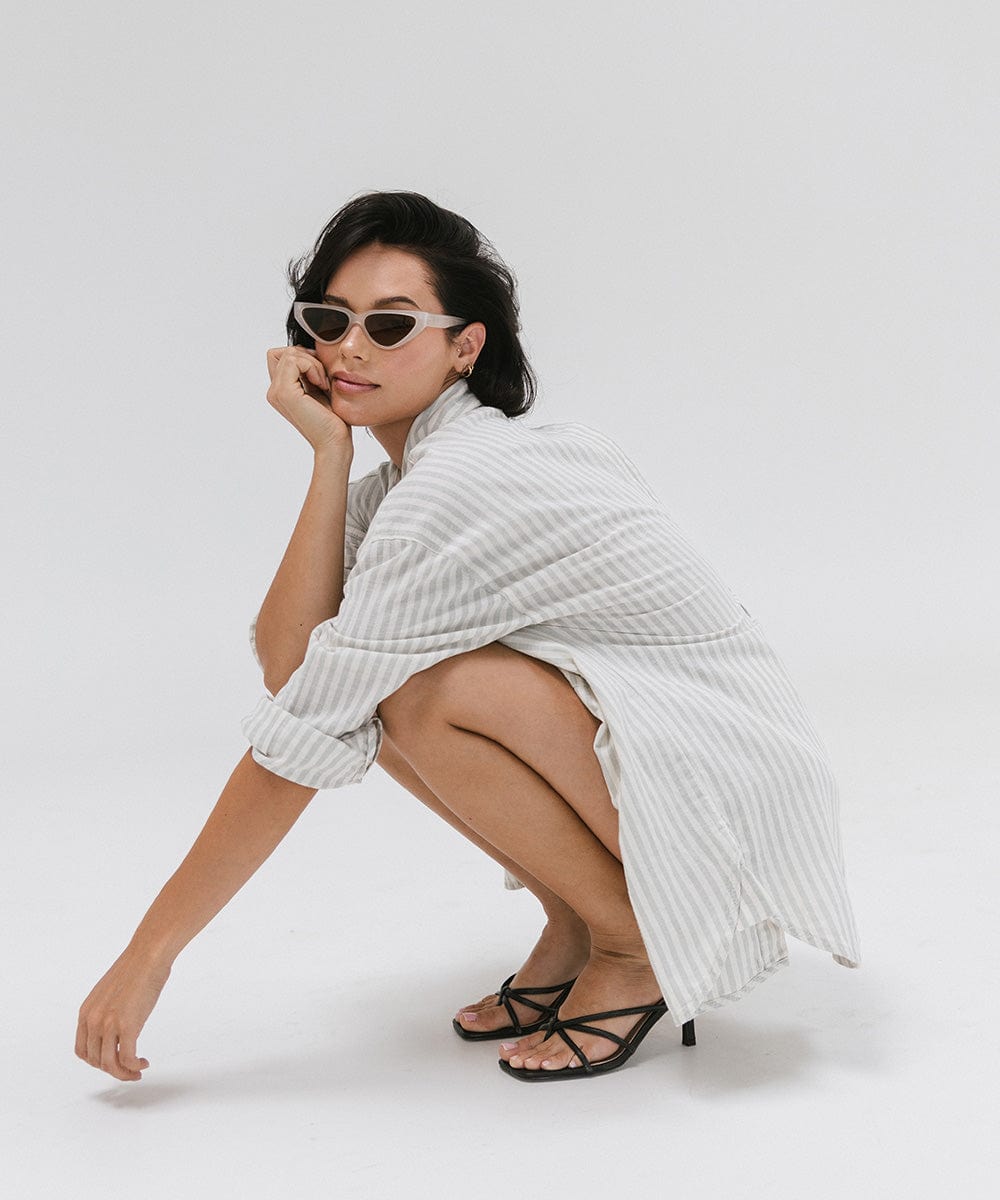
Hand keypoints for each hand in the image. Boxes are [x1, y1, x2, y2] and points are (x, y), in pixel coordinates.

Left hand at [75, 947, 170, 1081]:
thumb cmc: (135, 968)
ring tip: (138, 1070)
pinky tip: (143, 1062)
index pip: (83, 1051)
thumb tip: (115, 1027)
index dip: (97, 1062)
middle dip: (114, 1069)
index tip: (113, 1062)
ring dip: (124, 1073)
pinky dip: (134, 1066)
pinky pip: (127, 1058)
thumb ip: (105, 1012)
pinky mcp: (127, 1026)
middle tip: (130, 1069)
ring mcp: (109, 1024)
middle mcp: (93, 1021)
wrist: (147, 955)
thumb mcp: (109, 993)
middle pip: (97, 1061)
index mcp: (86, 1012)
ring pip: (110, 1064)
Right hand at [265, 346, 353, 455]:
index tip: (320, 373)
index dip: (302, 357)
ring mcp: (276, 392)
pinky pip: (294, 360)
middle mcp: (274, 391)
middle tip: (323, 378)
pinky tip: (321, 385)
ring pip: (290, 353)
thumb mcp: (319, 388)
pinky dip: (312, 367)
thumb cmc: (333, 419)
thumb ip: (308, 372)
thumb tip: (308, 349)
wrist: (335, 442)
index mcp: (280, 390)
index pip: (281, 356)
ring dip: (312, 363)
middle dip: (308, 357)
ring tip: (323, 383)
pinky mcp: (284, 393)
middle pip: (283, 351)